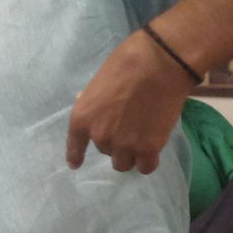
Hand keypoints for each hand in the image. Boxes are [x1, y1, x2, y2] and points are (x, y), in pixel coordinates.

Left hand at [66, 29, 197, 172]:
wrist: (157, 65)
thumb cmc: (126, 65)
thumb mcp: (98, 85)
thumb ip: (95, 105)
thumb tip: (97, 114)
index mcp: (81, 118)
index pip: (75, 145)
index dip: (75, 156)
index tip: (75, 164)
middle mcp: (99, 136)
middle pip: (105, 151)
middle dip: (115, 142)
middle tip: (128, 126)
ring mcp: (124, 145)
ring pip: (123, 163)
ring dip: (130, 154)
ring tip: (141, 140)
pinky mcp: (148, 149)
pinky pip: (145, 167)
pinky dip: (148, 161)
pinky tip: (152, 151)